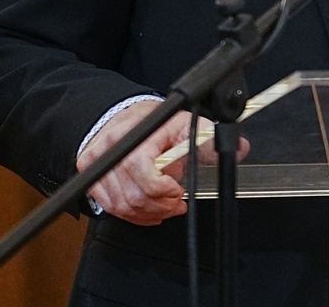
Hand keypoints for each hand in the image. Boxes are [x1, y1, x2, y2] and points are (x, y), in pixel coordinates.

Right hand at [76, 100, 250, 225]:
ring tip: (164, 206)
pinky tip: (147, 209)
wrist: (122, 115)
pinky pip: (109, 207)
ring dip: (147, 213)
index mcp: (137, 135)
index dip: (164, 190)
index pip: (144, 173)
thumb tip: (239, 147)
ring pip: (121, 206)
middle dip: (160, 206)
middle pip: (134, 196)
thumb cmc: (154, 121)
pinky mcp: (89, 175)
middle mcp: (112, 149)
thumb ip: (210, 139)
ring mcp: (97, 163)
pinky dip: (131, 214)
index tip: (178, 190)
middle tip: (176, 203)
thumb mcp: (185, 124)